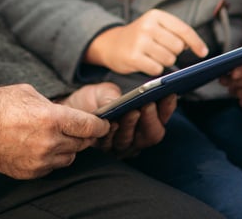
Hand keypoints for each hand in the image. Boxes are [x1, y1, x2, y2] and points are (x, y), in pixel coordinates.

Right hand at [0, 84, 109, 178]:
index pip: (89, 127)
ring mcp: (40, 160)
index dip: (100, 125)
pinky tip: (41, 145)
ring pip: (70, 156)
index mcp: (52, 119)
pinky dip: (53, 157)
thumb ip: (53, 106)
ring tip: (55, 135)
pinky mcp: (30, 172)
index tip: (104, 124)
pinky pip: (53, 166)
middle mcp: (50, 142)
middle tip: (79, 127)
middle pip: (82, 143)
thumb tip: (67, 114)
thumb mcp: (30, 93)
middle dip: (84, 134)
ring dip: (69, 146)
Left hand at [60, 82, 176, 158]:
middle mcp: (137, 136)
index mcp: (145, 121)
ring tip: (132, 111)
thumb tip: (125, 101)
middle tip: (148, 104)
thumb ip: (116, 95)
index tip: (168, 94)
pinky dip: (113, 133)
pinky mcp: (105, 149)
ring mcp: (122, 145)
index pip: (162, 118)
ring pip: (132, 141)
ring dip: (132, 125)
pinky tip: (112, 122)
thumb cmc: (96, 99)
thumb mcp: (106, 92)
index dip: (168, 108)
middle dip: (151, 119)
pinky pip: (112, 144)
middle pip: (152, 134)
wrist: (72, 108)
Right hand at [84, 9, 208, 75]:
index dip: (196, 43)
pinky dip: (155, 69)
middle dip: (174, 52)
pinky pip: (157, 69)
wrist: (111, 44)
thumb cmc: (140, 36)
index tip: (203, 52)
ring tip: (152, 55)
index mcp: (156, 15)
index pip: (183, 30)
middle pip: (178, 47)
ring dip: (164, 61)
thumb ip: (176, 32)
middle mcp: (147, 26)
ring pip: (169, 59)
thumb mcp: (155, 26)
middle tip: (161, 49)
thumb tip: (197, 47)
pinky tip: (145, 62)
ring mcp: (140, 41)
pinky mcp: (133, 57)